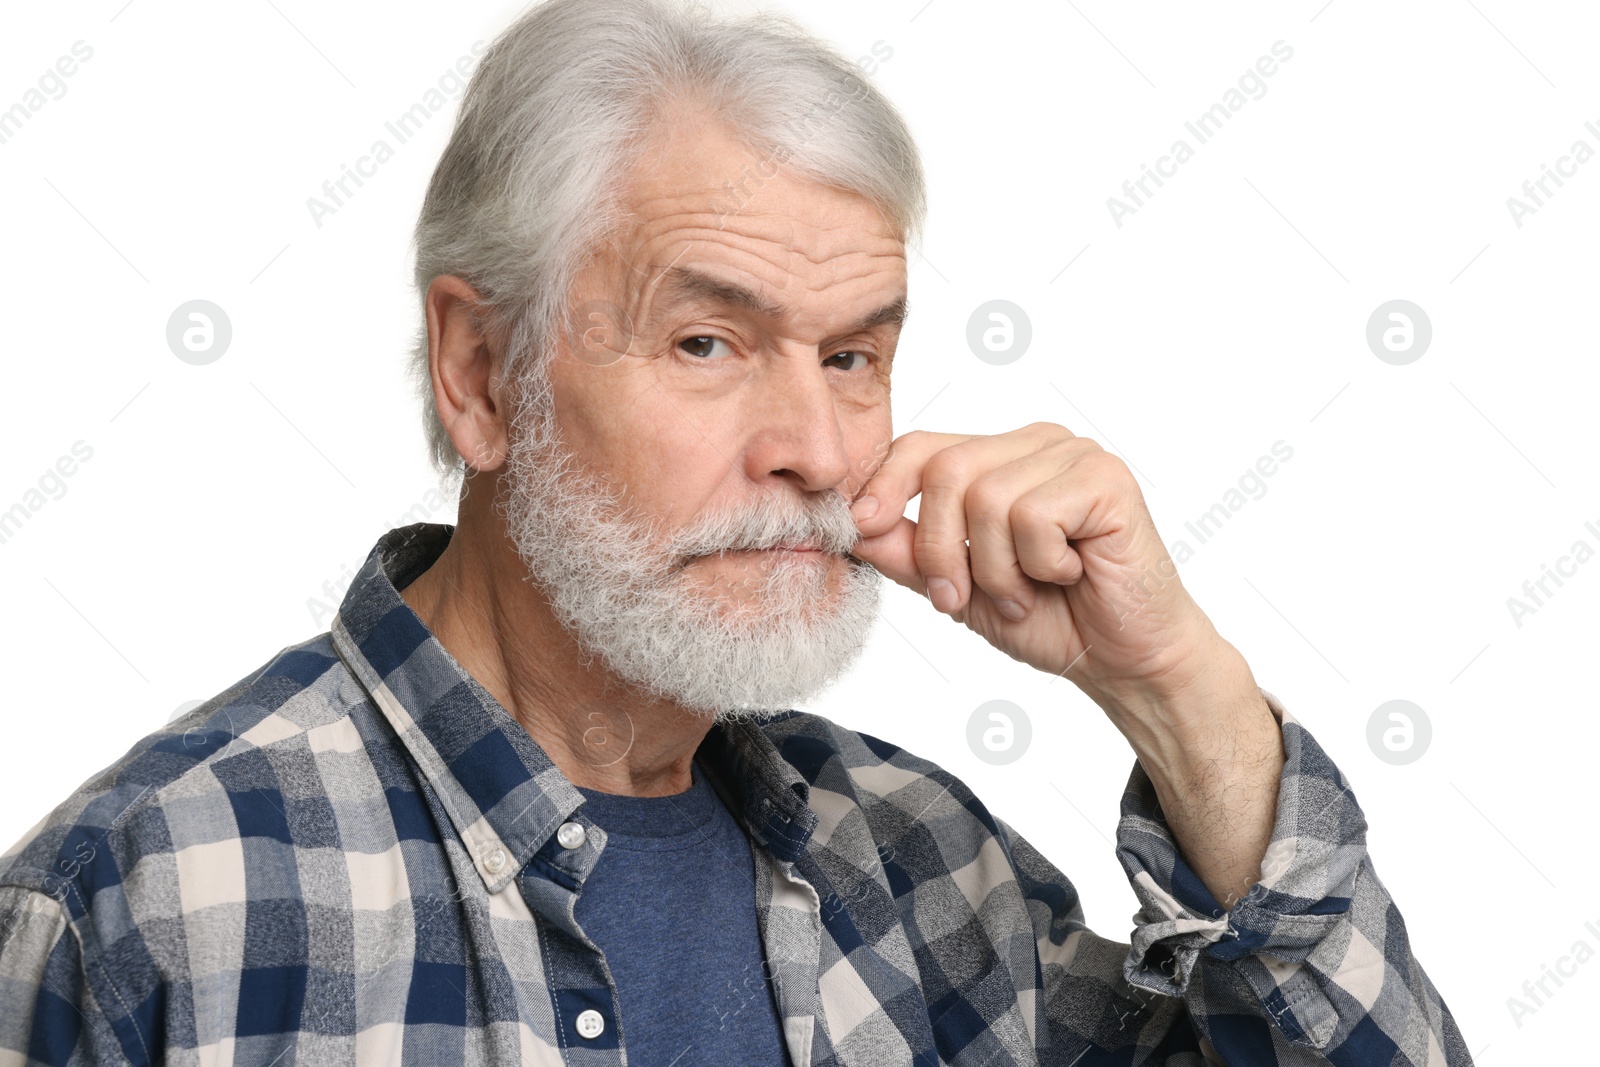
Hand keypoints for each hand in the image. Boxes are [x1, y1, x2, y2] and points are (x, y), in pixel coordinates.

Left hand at [847, 423, 1283, 905]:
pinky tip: (1071, 574)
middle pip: (947, 469)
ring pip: (988, 497)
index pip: (923, 446)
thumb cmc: (1054, 619)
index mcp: (1001, 458)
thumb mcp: (962, 590)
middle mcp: (1037, 444)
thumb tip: (853, 529)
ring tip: (1029, 592)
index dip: (884, 484)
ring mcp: (1075, 455)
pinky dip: (1041, 563)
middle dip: (940, 548)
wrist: (1126, 661)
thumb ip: (910, 556)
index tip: (861, 528)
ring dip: (997, 569)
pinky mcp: (1107, 480)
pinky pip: (1034, 515)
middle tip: (961, 597)